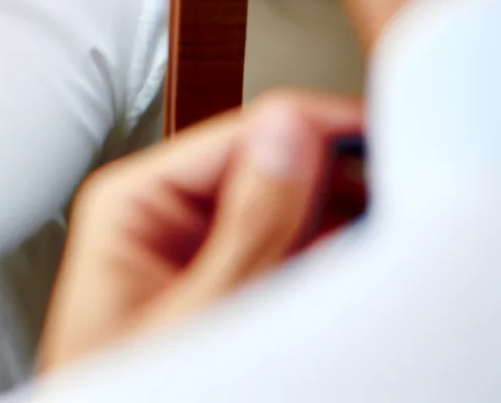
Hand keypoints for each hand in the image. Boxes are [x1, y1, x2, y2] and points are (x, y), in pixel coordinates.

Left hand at [37, 90, 363, 372]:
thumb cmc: (116, 399)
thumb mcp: (191, 322)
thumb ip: (248, 229)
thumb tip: (291, 133)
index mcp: (137, 201)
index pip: (245, 134)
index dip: (323, 131)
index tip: (388, 146)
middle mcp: (168, 215)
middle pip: (274, 170)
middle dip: (339, 191)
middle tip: (390, 222)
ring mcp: (200, 252)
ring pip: (293, 216)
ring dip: (337, 233)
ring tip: (368, 262)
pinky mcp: (228, 287)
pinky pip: (289, 259)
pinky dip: (324, 270)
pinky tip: (345, 286)